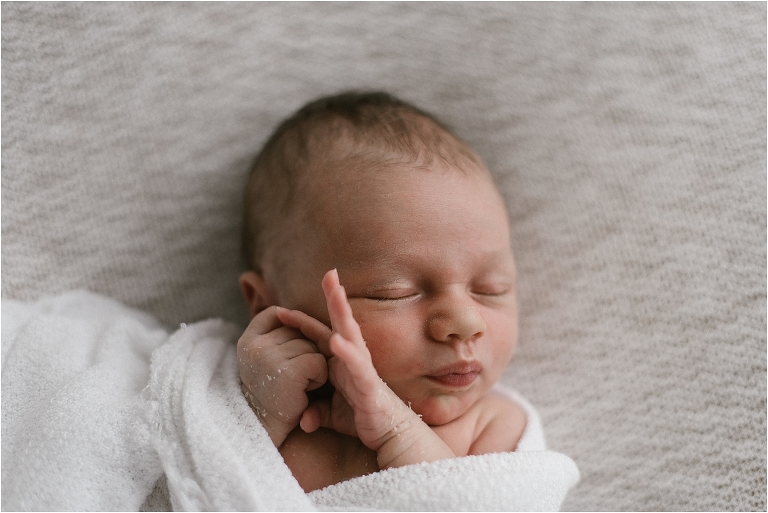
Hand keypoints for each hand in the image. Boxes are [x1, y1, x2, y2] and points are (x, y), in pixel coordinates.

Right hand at [237, 305, 330, 446]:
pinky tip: (305, 391)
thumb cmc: (272, 392)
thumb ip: (272, 332)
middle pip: (299, 329)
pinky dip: (319, 377)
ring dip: (313, 365)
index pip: (275, 314)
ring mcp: (268, 358)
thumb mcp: (264, 357)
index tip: (281, 357)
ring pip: (312, 346)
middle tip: (289, 378)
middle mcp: (254, 346)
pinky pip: (318, 361)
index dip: (289, 331)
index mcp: (247, 340)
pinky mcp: (287, 373)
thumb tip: (285, 310)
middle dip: (303, 351)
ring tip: (297, 385)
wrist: (267, 430)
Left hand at [280, 270, 425, 454]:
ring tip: (336, 293)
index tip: (281, 311)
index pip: (320, 336)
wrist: (388, 433)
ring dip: (343, 313)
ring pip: (352, 335)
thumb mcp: (331, 415)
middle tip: (329, 273)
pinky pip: (358, 366)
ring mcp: (362, 368)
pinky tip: (336, 341)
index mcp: (340, 362)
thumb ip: (316, 412)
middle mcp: (352, 358)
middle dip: (334, 297)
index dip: (303, 323)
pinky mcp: (369, 383)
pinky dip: (347, 353)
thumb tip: (302, 420)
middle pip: (341, 323)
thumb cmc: (362, 417)